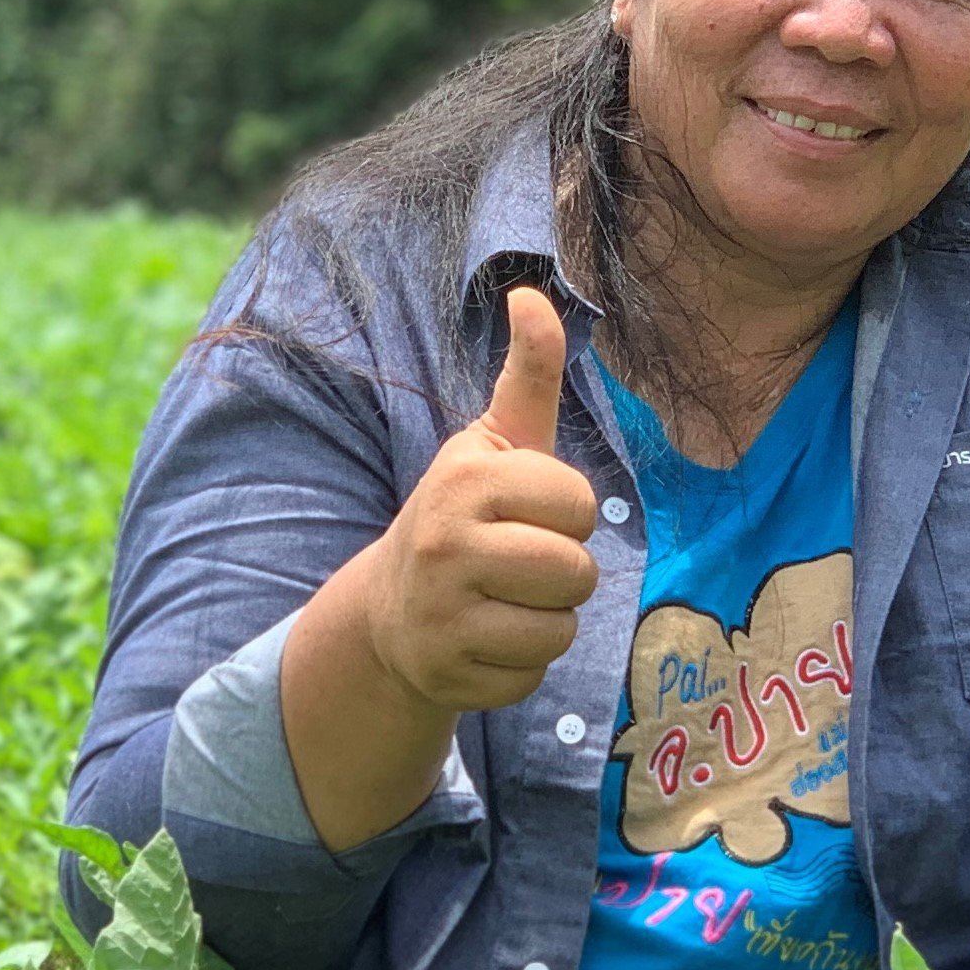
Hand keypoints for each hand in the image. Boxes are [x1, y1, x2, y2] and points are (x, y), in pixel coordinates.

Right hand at [358, 285, 602, 712]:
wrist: (391, 608)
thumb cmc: (464, 514)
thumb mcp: (494, 443)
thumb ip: (529, 374)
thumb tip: (533, 294)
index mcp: (466, 478)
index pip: (579, 505)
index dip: (568, 514)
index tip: (527, 513)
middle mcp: (445, 542)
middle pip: (576, 573)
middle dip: (563, 574)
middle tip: (517, 565)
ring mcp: (440, 612)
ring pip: (560, 629)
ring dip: (547, 621)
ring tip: (504, 601)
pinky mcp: (444, 672)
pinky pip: (533, 674)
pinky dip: (522, 665)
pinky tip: (487, 640)